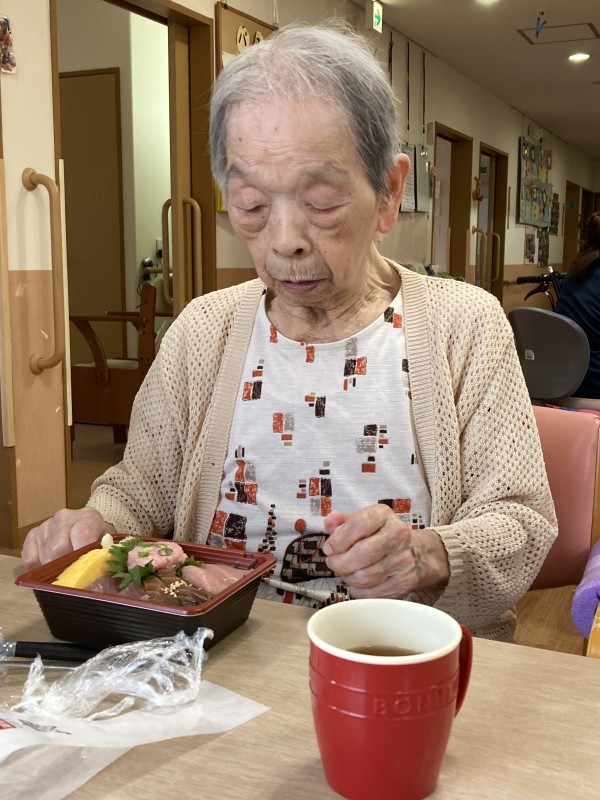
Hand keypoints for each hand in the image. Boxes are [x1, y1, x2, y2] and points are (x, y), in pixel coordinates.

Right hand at [21, 508, 115, 568]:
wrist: (87, 524)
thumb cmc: (98, 538)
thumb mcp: (107, 545)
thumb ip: (105, 556)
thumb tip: (100, 578)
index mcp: (88, 517)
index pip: (81, 533)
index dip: (81, 553)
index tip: (84, 569)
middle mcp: (64, 517)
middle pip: (59, 548)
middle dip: (67, 567)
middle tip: (74, 576)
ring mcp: (46, 525)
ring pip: (45, 555)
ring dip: (54, 569)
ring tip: (65, 572)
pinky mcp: (32, 534)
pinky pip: (30, 559)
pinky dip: (39, 568)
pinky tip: (50, 569)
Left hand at [322, 505, 448, 598]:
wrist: (418, 553)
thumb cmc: (381, 536)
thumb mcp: (363, 521)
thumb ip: (342, 522)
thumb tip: (329, 523)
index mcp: (384, 515)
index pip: (358, 525)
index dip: (338, 540)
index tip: (329, 548)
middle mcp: (398, 535)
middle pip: (362, 553)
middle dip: (339, 562)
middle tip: (333, 563)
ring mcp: (404, 560)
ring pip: (365, 577)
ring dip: (347, 577)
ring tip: (345, 572)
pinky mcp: (405, 582)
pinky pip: (373, 593)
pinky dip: (358, 590)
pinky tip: (356, 583)